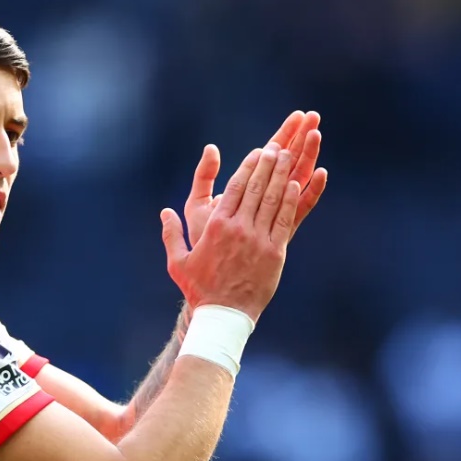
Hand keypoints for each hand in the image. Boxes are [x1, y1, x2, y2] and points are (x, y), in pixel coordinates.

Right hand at [161, 142, 299, 322]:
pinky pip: (284, 220)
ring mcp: (258, 240)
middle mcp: (238, 229)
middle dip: (268, 164)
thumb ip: (171, 234)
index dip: (248, 167)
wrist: (224, 315)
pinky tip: (295, 185)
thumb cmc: (199, 289)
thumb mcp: (177, 262)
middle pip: (256, 188)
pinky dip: (290, 201)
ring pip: (273, 200)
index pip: (235, 188)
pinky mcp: (275, 252)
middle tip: (278, 146)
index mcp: (216, 227)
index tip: (257, 152)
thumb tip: (164, 212)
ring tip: (290, 157)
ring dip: (282, 176)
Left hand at [184, 111, 326, 246]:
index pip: (266, 156)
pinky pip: (300, 209)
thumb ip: (204, 177)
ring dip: (307, 156)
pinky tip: (321, 173)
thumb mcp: (197, 205)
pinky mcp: (280, 234)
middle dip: (297, 138)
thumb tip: (211, 148)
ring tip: (316, 133)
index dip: (281, 136)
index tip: (297, 115)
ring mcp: (273, 217)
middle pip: (284, 163)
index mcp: (245, 192)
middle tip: (313, 115)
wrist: (210, 281)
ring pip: (296, 181)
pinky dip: (312, 191)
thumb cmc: (201, 243)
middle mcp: (262, 202)